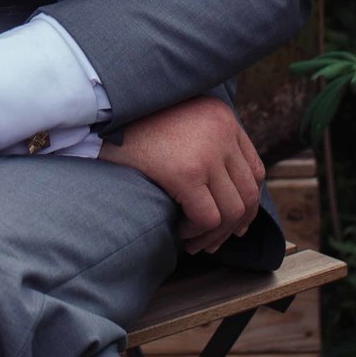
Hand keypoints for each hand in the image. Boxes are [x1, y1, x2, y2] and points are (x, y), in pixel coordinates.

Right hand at [102, 96, 264, 254]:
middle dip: (234, 225)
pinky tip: (179, 230)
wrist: (101, 114)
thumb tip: (224, 192)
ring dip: (214, 234)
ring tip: (194, 242)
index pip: (254, 170)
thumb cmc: (134, 124)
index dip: (248, 202)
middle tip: (213, 242)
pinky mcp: (186, 173)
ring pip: (232, 211)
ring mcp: (207, 152)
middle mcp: (222, 131)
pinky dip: (196, 232)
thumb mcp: (181, 121)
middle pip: (248, 193)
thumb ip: (206, 142)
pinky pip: (208, 218)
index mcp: (223, 116)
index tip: (236, 223)